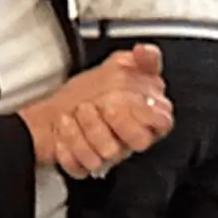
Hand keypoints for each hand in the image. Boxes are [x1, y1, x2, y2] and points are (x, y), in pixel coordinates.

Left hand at [22, 46, 169, 178]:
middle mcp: (129, 138)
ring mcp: (109, 154)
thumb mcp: (120, 67)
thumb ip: (142, 60)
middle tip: (103, 104)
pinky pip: (83, 165)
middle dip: (120, 119)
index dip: (144, 112)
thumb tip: (145, 51)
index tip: (124, 98)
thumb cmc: (90, 93)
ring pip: (110, 153)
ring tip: (79, 111)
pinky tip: (66, 127)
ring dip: (90, 128)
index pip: (162, 122)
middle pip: (140, 141)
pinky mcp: (87, 166)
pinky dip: (70, 144)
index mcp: (145, 116)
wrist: (55, 111)